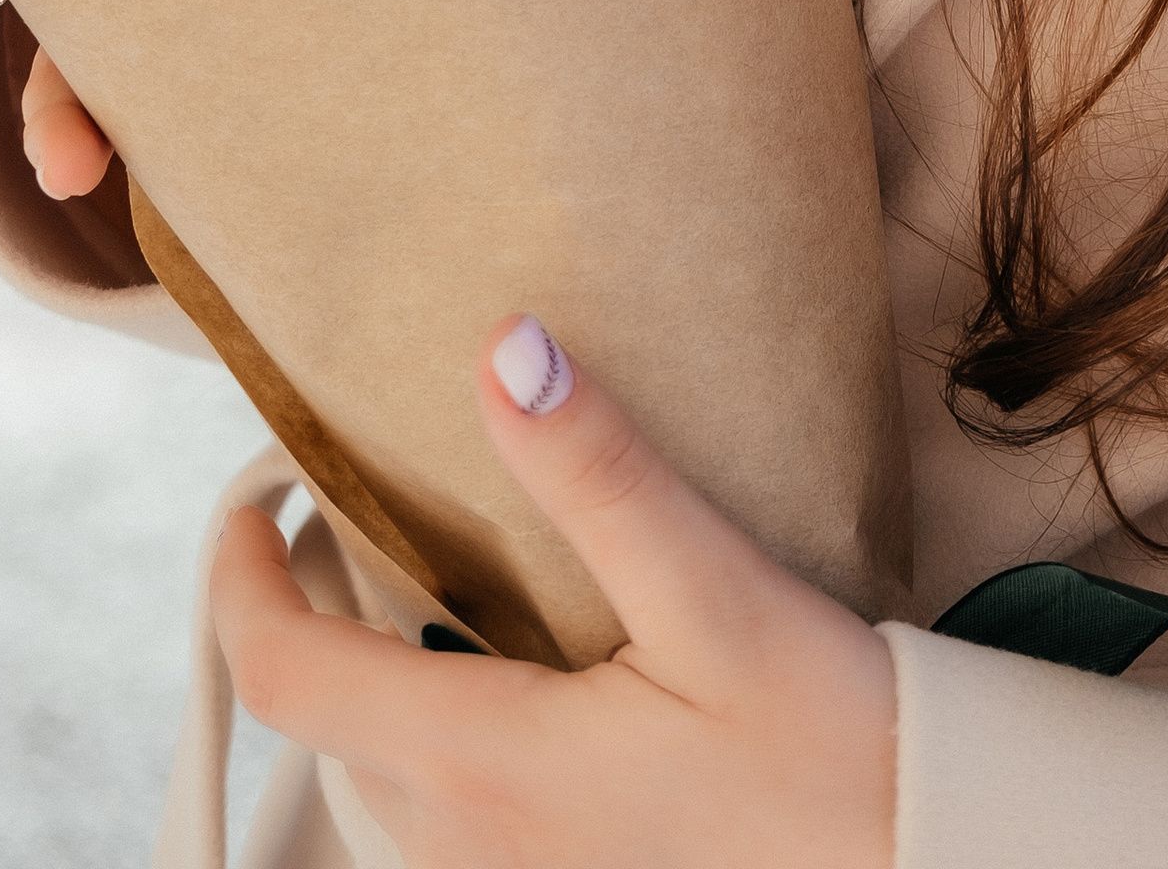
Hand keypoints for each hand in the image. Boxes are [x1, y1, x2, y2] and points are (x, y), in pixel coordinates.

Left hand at [212, 320, 897, 868]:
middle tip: (352, 511)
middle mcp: (472, 847)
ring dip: (382, 684)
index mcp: (486, 764)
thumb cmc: (833, 752)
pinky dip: (447, 740)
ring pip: (391, 780)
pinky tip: (528, 685)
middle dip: (317, 618)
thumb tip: (504, 350)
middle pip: (331, 728)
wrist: (929, 865)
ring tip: (436, 581)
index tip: (247, 506)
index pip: (287, 679)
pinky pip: (456, 822)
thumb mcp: (719, 598)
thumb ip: (603, 478)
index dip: (238, 587)